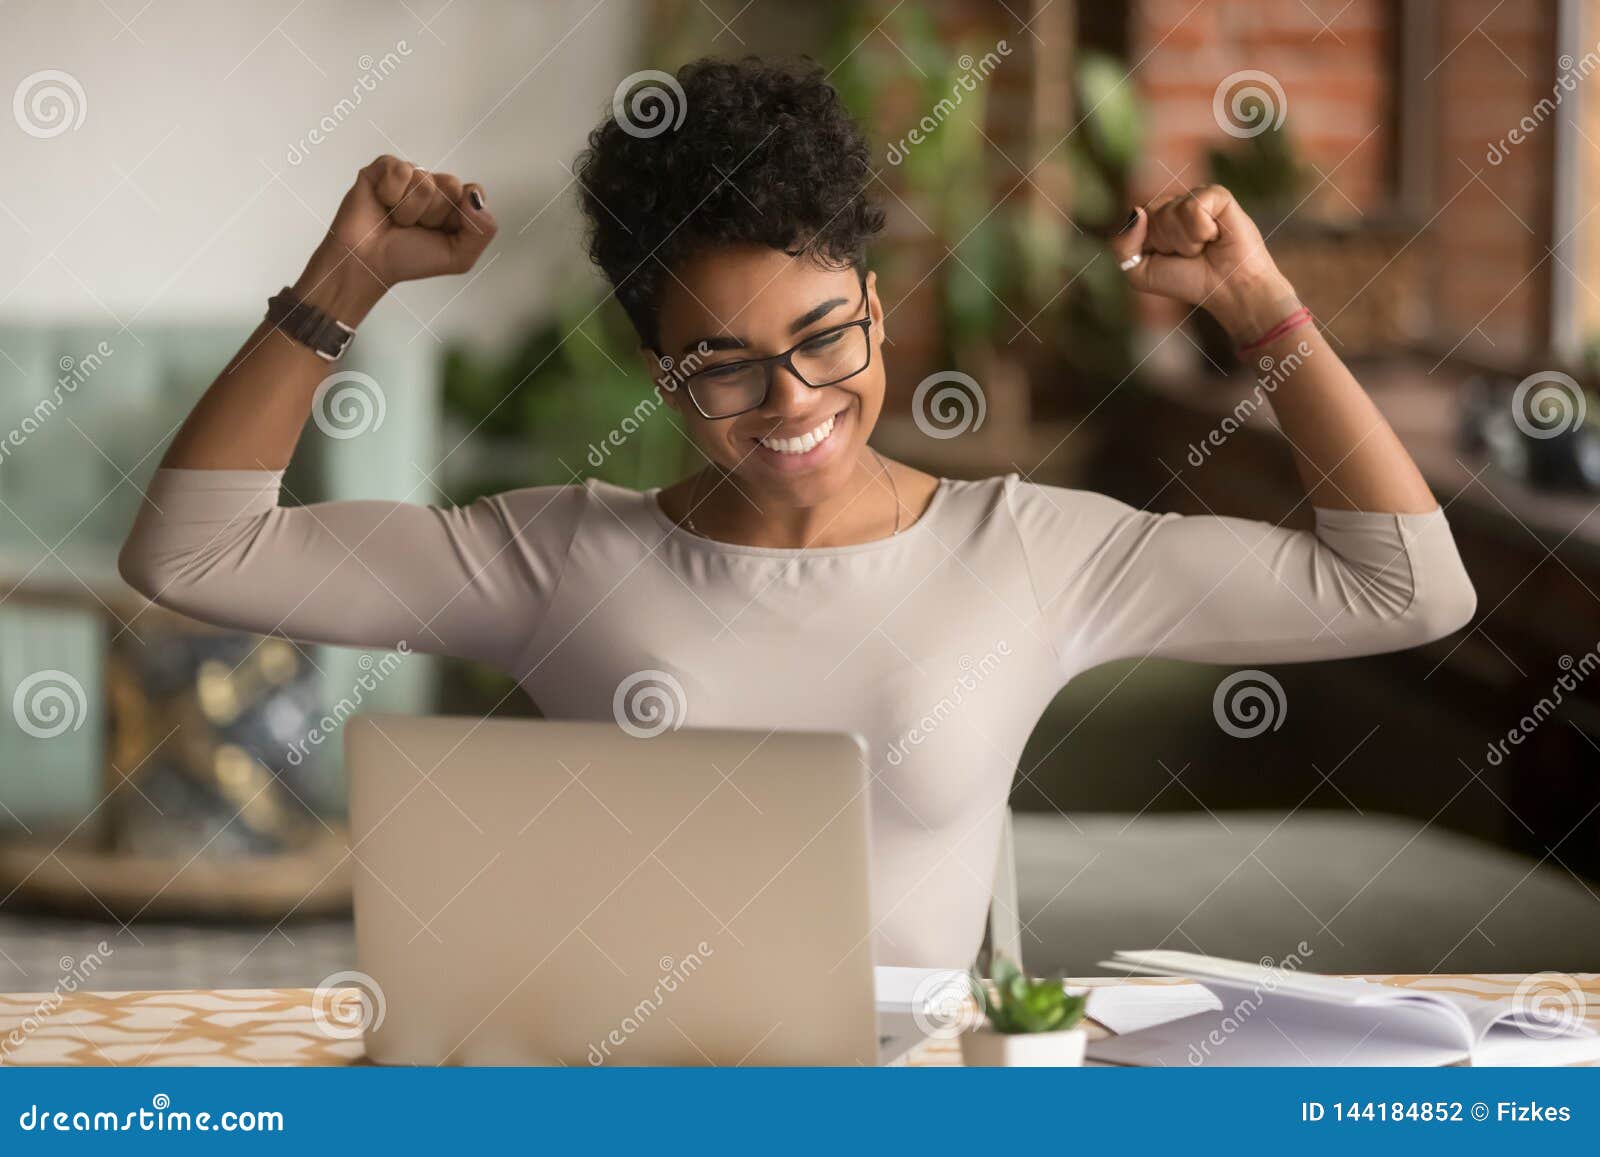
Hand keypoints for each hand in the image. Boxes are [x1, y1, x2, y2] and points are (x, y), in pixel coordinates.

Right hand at [293, 155, 497, 323]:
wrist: (368, 262)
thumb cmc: (409, 259)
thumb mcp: (459, 257)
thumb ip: (483, 230)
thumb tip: (475, 195)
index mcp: (453, 204)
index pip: (473, 191)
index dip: (460, 214)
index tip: (442, 231)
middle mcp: (433, 186)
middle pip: (451, 185)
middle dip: (434, 215)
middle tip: (416, 228)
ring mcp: (409, 175)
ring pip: (424, 181)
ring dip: (409, 210)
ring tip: (396, 221)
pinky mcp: (384, 167)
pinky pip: (400, 170)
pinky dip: (391, 194)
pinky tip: (382, 205)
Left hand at [1110, 184, 1298, 344]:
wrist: (1227, 289)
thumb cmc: (1187, 281)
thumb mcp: (1140, 272)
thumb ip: (1121, 245)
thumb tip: (1137, 211)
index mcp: (1155, 217)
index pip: (1133, 219)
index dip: (1149, 245)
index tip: (1169, 258)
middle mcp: (1175, 203)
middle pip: (1150, 215)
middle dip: (1166, 243)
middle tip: (1190, 254)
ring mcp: (1196, 196)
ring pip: (1170, 213)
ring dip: (1185, 241)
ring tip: (1204, 247)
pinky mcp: (1217, 195)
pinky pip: (1193, 208)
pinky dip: (1201, 230)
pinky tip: (1215, 236)